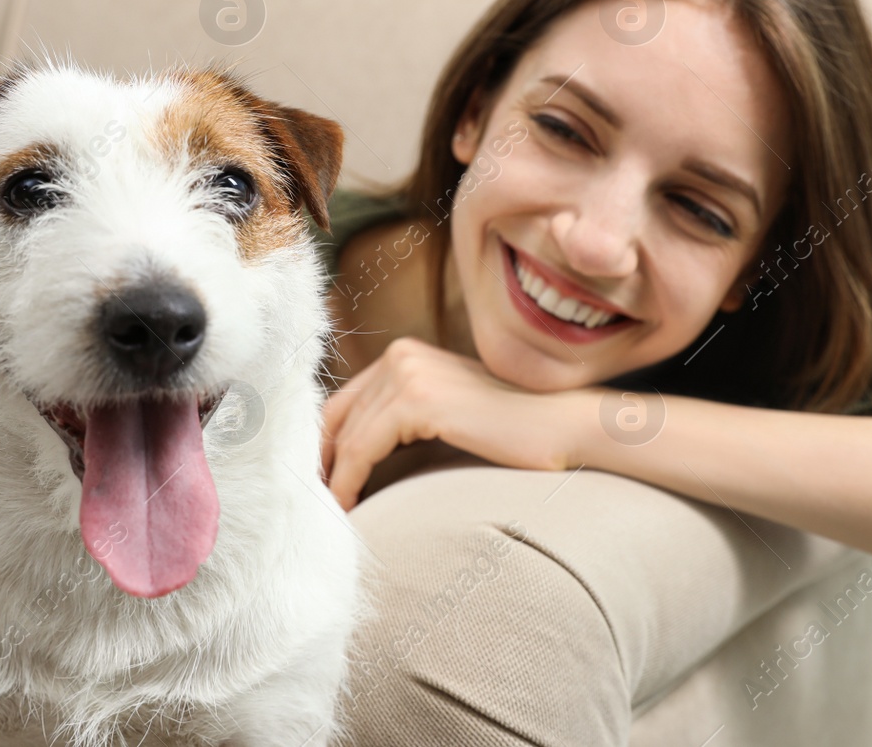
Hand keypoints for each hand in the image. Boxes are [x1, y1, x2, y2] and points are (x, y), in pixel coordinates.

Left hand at [320, 336, 593, 509]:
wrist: (563, 428)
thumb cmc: (510, 432)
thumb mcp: (445, 416)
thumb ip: (403, 420)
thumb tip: (350, 457)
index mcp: (404, 354)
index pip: (340, 404)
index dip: (321, 448)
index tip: (314, 486)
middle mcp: (399, 355)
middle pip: (335, 418)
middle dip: (319, 463)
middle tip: (309, 506)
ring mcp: (407, 373)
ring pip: (346, 437)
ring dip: (331, 479)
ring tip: (325, 516)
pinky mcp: (417, 400)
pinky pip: (363, 449)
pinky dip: (348, 482)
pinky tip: (347, 508)